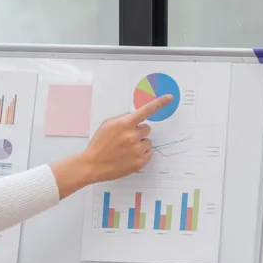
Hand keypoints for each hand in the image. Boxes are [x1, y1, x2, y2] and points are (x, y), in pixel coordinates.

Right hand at [50, 94, 173, 197]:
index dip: (159, 103)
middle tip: (126, 139)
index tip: (170, 98)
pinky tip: (128, 157)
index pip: (146, 110)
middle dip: (139, 132)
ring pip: (148, 142)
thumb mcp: (107, 124)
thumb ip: (123, 118)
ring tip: (125, 150)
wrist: (93, 164)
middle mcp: (133, 135)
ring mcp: (137, 149)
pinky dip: (141, 154)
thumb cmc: (99, 144)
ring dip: (140, 144)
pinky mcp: (139, 161)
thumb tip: (135, 117)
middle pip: (147, 129)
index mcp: (125, 124)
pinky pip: (148, 153)